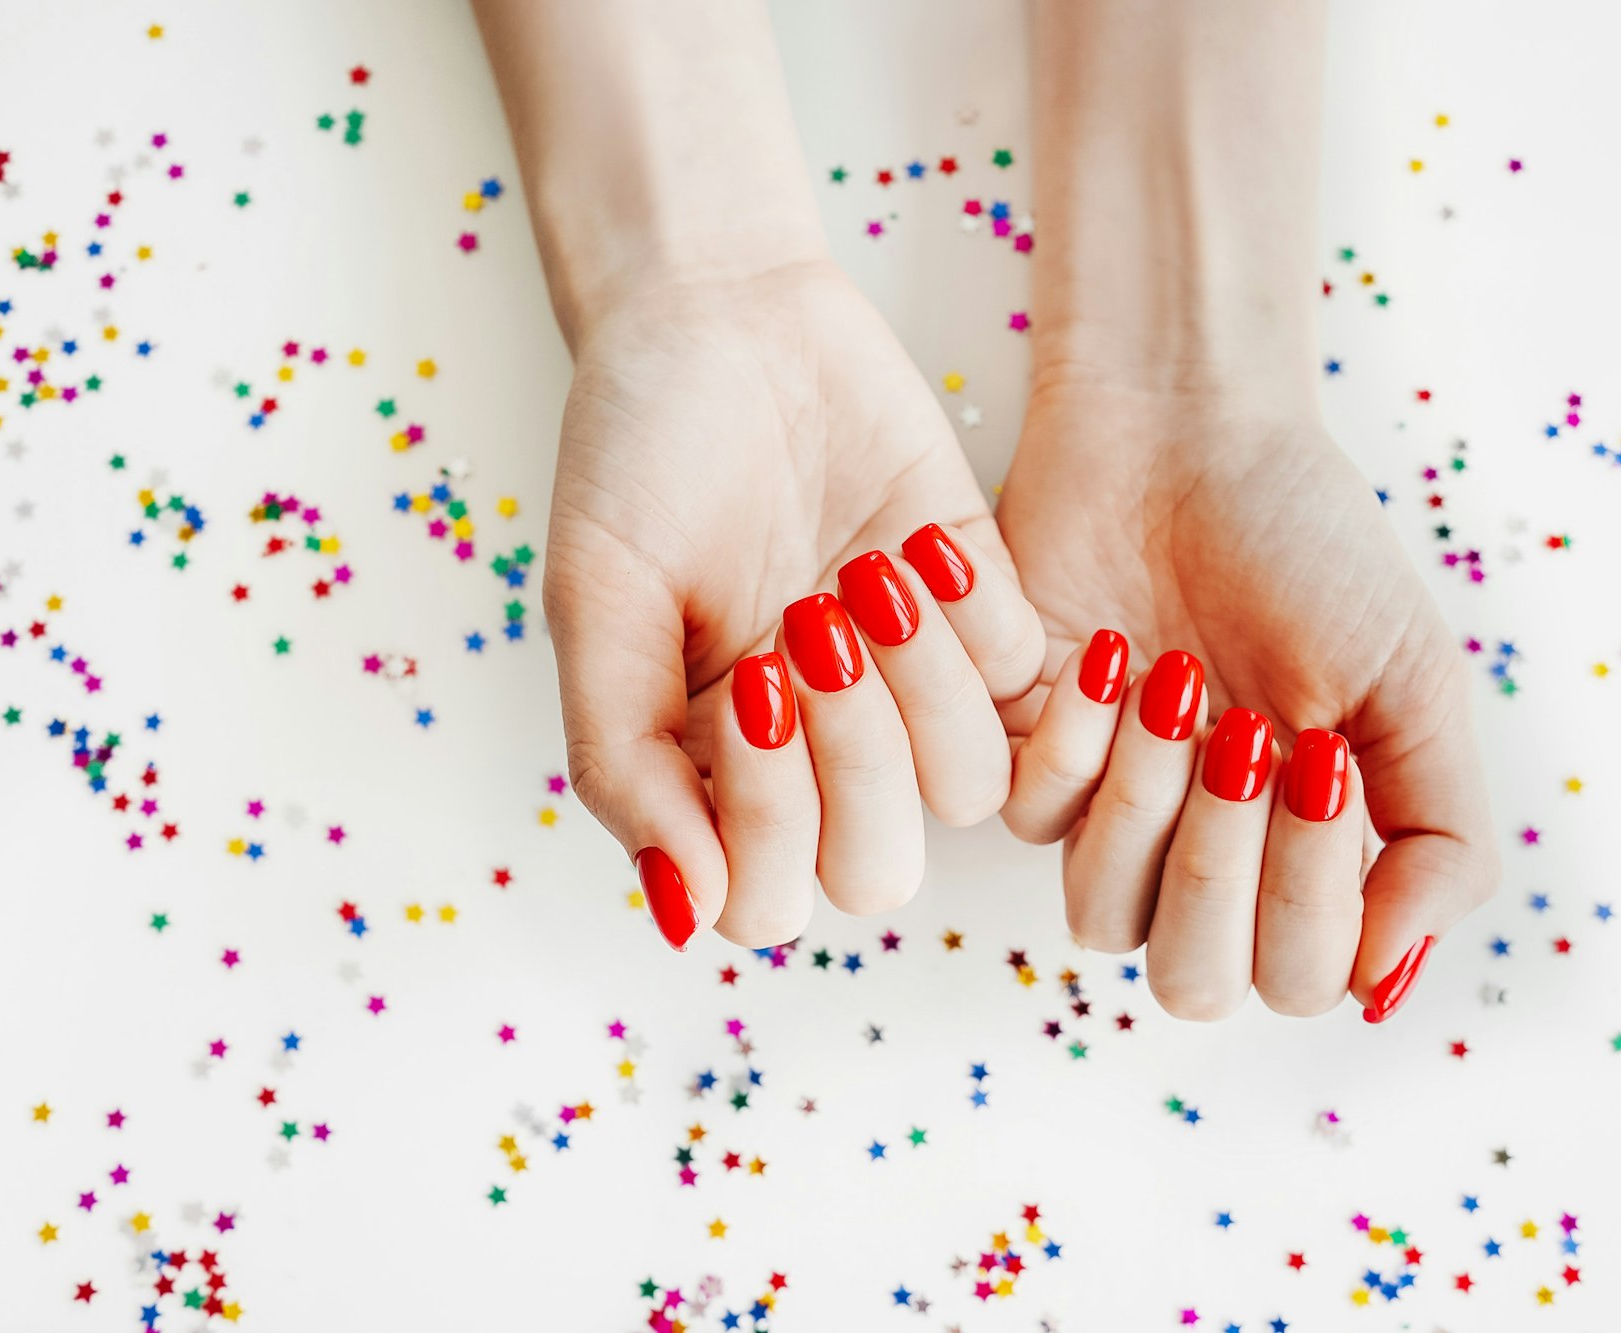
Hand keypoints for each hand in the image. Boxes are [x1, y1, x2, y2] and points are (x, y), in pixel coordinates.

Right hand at [545, 260, 1042, 948]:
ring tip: (864, 574)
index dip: (769, 817)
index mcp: (711, 772)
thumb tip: (687, 910)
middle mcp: (814, 754)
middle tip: (806, 623)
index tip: (743, 679)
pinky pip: (1022, 681)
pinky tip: (915, 539)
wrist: (723, 315)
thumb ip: (624, 763)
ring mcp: (904, 691)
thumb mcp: (597, 604)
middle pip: (879, 868)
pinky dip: (974, 617)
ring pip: (967, 787)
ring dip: (922, 685)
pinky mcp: (980, 616)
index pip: (767, 898)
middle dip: (855, 756)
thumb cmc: (638, 457)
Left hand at [997, 377, 1497, 1020]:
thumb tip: (1391, 984)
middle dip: (1226, 867)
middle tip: (1248, 732)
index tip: (1326, 757)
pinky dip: (1077, 746)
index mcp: (1302, 855)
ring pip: (1103, 916)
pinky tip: (1111, 657)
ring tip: (1180, 680)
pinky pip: (1029, 819)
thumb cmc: (1308, 549)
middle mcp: (1203, 853)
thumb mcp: (1415, 686)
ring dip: (1150, 805)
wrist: (1192, 430)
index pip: (1300, 979)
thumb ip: (1438, 840)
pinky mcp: (1019, 754)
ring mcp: (1107, 809)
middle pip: (1192, 980)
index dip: (1313, 899)